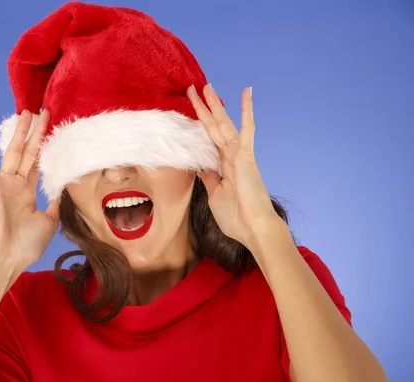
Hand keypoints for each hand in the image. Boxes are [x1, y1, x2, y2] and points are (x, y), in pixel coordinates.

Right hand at [0, 110, 59, 287]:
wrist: (7, 258)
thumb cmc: (26, 244)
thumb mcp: (49, 221)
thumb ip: (55, 202)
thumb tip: (63, 189)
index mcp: (27, 193)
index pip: (37, 164)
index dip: (44, 148)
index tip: (52, 132)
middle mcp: (15, 185)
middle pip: (28, 152)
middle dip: (36, 133)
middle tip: (44, 112)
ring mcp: (2, 184)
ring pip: (12, 151)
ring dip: (19, 132)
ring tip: (26, 112)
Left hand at [187, 84, 279, 247]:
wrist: (254, 229)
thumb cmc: (236, 217)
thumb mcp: (215, 194)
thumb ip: (208, 177)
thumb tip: (198, 165)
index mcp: (224, 166)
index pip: (209, 140)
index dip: (200, 126)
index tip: (192, 113)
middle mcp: (232, 156)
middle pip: (214, 127)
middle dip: (203, 109)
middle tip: (193, 90)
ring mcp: (239, 155)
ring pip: (224, 124)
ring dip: (215, 106)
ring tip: (206, 87)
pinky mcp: (246, 157)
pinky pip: (245, 130)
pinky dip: (246, 111)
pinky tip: (246, 93)